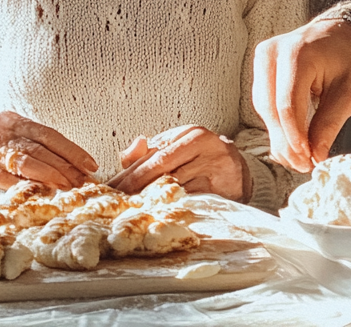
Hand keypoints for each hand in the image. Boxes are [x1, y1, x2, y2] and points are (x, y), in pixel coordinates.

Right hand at [0, 110, 98, 200]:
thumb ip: (32, 153)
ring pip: (24, 160)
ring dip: (47, 175)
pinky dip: (17, 184)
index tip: (90, 165)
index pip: (50, 135)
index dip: (72, 150)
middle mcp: (3, 130)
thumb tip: (69, 172)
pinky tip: (32, 193)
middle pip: (40, 148)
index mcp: (16, 121)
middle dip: (65, 166)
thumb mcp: (8, 146)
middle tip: (82, 182)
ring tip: (65, 187)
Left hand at [108, 125, 251, 201]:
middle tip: (115, 204)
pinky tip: (157, 216)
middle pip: (162, 169)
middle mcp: (203, 146)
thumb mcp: (178, 147)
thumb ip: (149, 152)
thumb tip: (126, 155)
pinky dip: (173, 208)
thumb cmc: (201, 158)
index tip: (110, 189)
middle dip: (135, 188)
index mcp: (189, 133)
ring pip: (175, 186)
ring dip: (151, 201)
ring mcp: (214, 166)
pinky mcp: (223, 188)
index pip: (153, 156)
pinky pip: (192, 200)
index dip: (129, 174)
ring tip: (130, 212)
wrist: (240, 170)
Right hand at [252, 18, 350, 171]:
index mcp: (298, 53)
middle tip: (302, 165)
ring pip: (262, 107)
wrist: (339, 32)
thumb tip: (315, 156)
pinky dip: (275, 123)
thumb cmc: (347, 58)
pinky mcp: (260, 64)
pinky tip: (289, 139)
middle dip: (285, 142)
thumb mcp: (350, 91)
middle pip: (270, 108)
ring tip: (299, 156)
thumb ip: (330, 122)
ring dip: (278, 136)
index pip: (288, 104)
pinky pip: (262, 100)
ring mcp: (263, 56)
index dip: (294, 136)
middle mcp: (274, 51)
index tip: (307, 158)